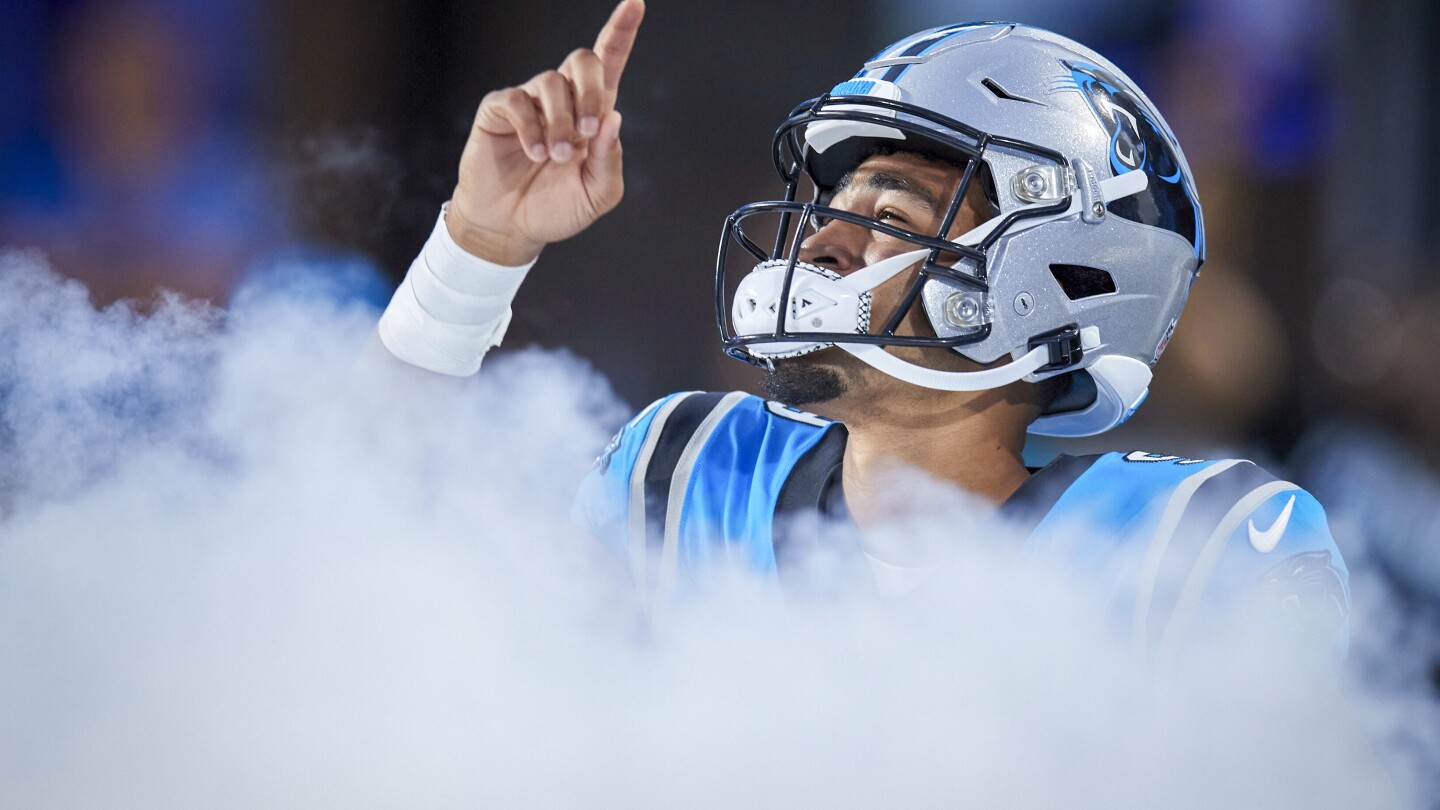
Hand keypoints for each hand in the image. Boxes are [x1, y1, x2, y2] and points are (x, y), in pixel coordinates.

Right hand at [446, 0, 644, 265]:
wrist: (511, 228)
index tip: (635, 3)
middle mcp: (563, 100)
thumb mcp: (597, 194)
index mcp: (593, 114)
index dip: (621, 32)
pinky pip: (516, 101)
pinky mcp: (499, 111)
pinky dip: (530, 128)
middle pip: (583, 60)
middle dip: (592, 91)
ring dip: (560, 123)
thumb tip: (613, 118)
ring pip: (551, 83)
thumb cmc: (555, 208)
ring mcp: (529, 102)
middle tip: (589, 131)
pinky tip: (534, 152)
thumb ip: (609, 160)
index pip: (610, 63)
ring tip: (554, 158)